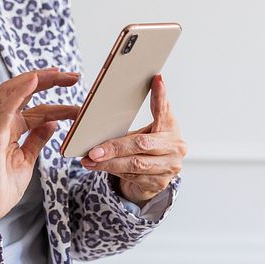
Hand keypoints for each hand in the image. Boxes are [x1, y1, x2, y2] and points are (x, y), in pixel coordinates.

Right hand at [0, 67, 81, 230]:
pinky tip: (33, 82)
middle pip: (22, 91)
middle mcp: (1, 123)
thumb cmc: (0, 186)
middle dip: (47, 80)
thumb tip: (52, 124)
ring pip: (10, 92)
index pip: (35, 106)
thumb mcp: (27, 160)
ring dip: (34, 79)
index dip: (56, 97)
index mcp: (10, 128)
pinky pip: (5, 110)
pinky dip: (19, 94)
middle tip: (72, 76)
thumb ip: (36, 140)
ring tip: (56, 73)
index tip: (75, 93)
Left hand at [80, 74, 187, 206]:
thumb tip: (114, 102)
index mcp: (171, 129)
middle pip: (141, 144)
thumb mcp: (149, 129)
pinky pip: (131, 176)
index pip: (164, 111)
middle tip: (94, 150)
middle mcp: (175, 149)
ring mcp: (168, 168)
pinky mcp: (158, 184)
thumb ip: (143, 116)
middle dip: (115, 147)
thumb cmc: (149, 146)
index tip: (156, 79)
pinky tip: (98, 167)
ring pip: (134, 164)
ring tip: (89, 160)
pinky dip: (112, 170)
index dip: (160, 97)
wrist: (158, 175)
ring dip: (108, 162)